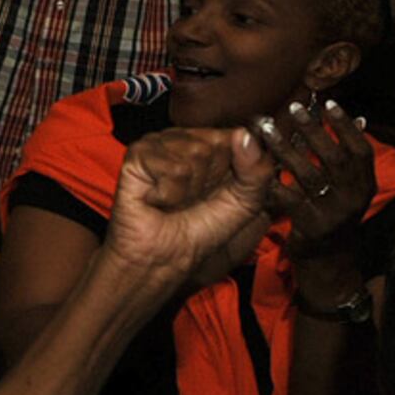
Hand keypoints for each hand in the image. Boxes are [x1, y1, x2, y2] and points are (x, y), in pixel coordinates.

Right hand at [98, 125, 277, 297]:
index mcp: (211, 144)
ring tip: (174, 200)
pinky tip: (158, 199)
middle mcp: (184, 138)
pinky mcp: (137, 155)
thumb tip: (246, 136)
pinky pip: (173, 166)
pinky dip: (170, 193)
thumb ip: (257, 170)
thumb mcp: (245, 203)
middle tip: (193, 199)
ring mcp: (159, 143)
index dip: (237, 167)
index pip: (238, 136)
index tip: (222, 192)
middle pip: (216, 143)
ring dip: (189, 189)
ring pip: (195, 152)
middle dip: (210, 180)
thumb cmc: (199, 232)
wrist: (165, 258)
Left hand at [253, 99, 375, 253]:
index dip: (345, 126)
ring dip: (287, 149)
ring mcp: (333, 213)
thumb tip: (357, 118)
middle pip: (335, 158)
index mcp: (365, 183)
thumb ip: (350, 156)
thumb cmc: (333, 211)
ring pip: (309, 175)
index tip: (327, 103)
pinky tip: (256, 164)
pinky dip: (272, 180)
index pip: (361, 150)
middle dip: (314, 130)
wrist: (327, 258)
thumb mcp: (349, 185)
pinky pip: (288, 198)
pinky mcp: (310, 226)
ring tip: (268, 129)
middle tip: (294, 109)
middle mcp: (354, 197)